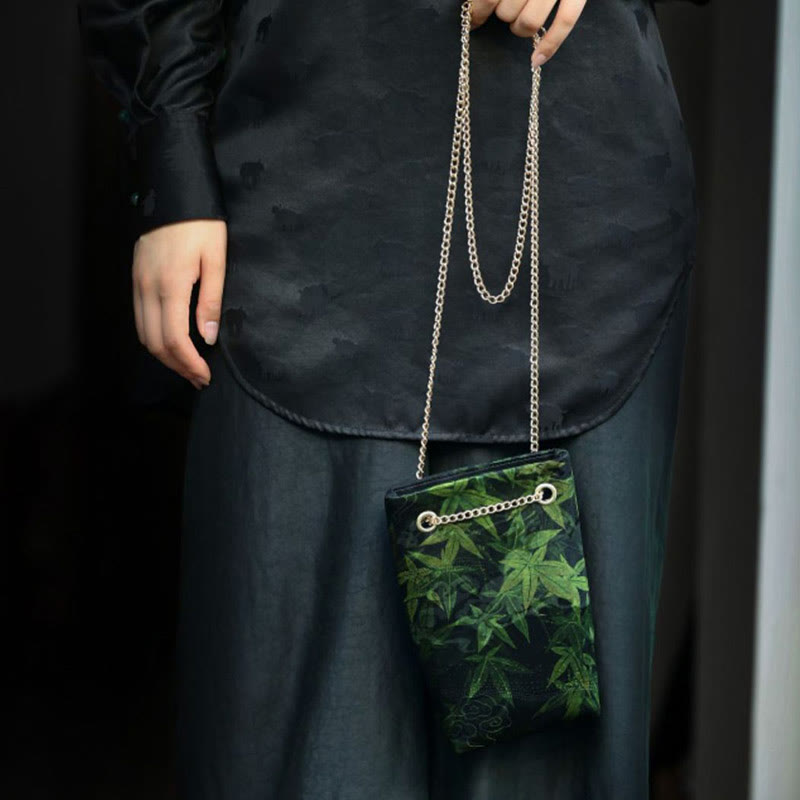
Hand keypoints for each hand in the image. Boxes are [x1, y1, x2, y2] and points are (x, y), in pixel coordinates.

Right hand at [132, 219, 226, 389]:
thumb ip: (211, 301)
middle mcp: (147, 288)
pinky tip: (172, 342)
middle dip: (177, 366)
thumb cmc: (201, 223)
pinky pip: (139, 318)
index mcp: (171, 285)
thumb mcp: (216, 259)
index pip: (174, 339)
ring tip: (187, 366)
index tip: (205, 376)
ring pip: (143, 333)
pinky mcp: (135, 278)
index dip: (189, 364)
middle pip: (154, 343)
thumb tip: (207, 338)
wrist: (172, 190)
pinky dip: (153, 337)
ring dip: (164, 355)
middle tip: (199, 377)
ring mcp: (137, 283)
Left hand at [469, 0, 587, 66]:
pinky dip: (550, 45)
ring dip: (519, 27)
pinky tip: (536, 60)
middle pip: (508, 11)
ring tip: (519, 18)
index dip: (477, 10)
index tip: (472, 20)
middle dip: (502, 14)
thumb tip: (471, 7)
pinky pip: (565, 22)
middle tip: (503, 8)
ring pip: (530, 22)